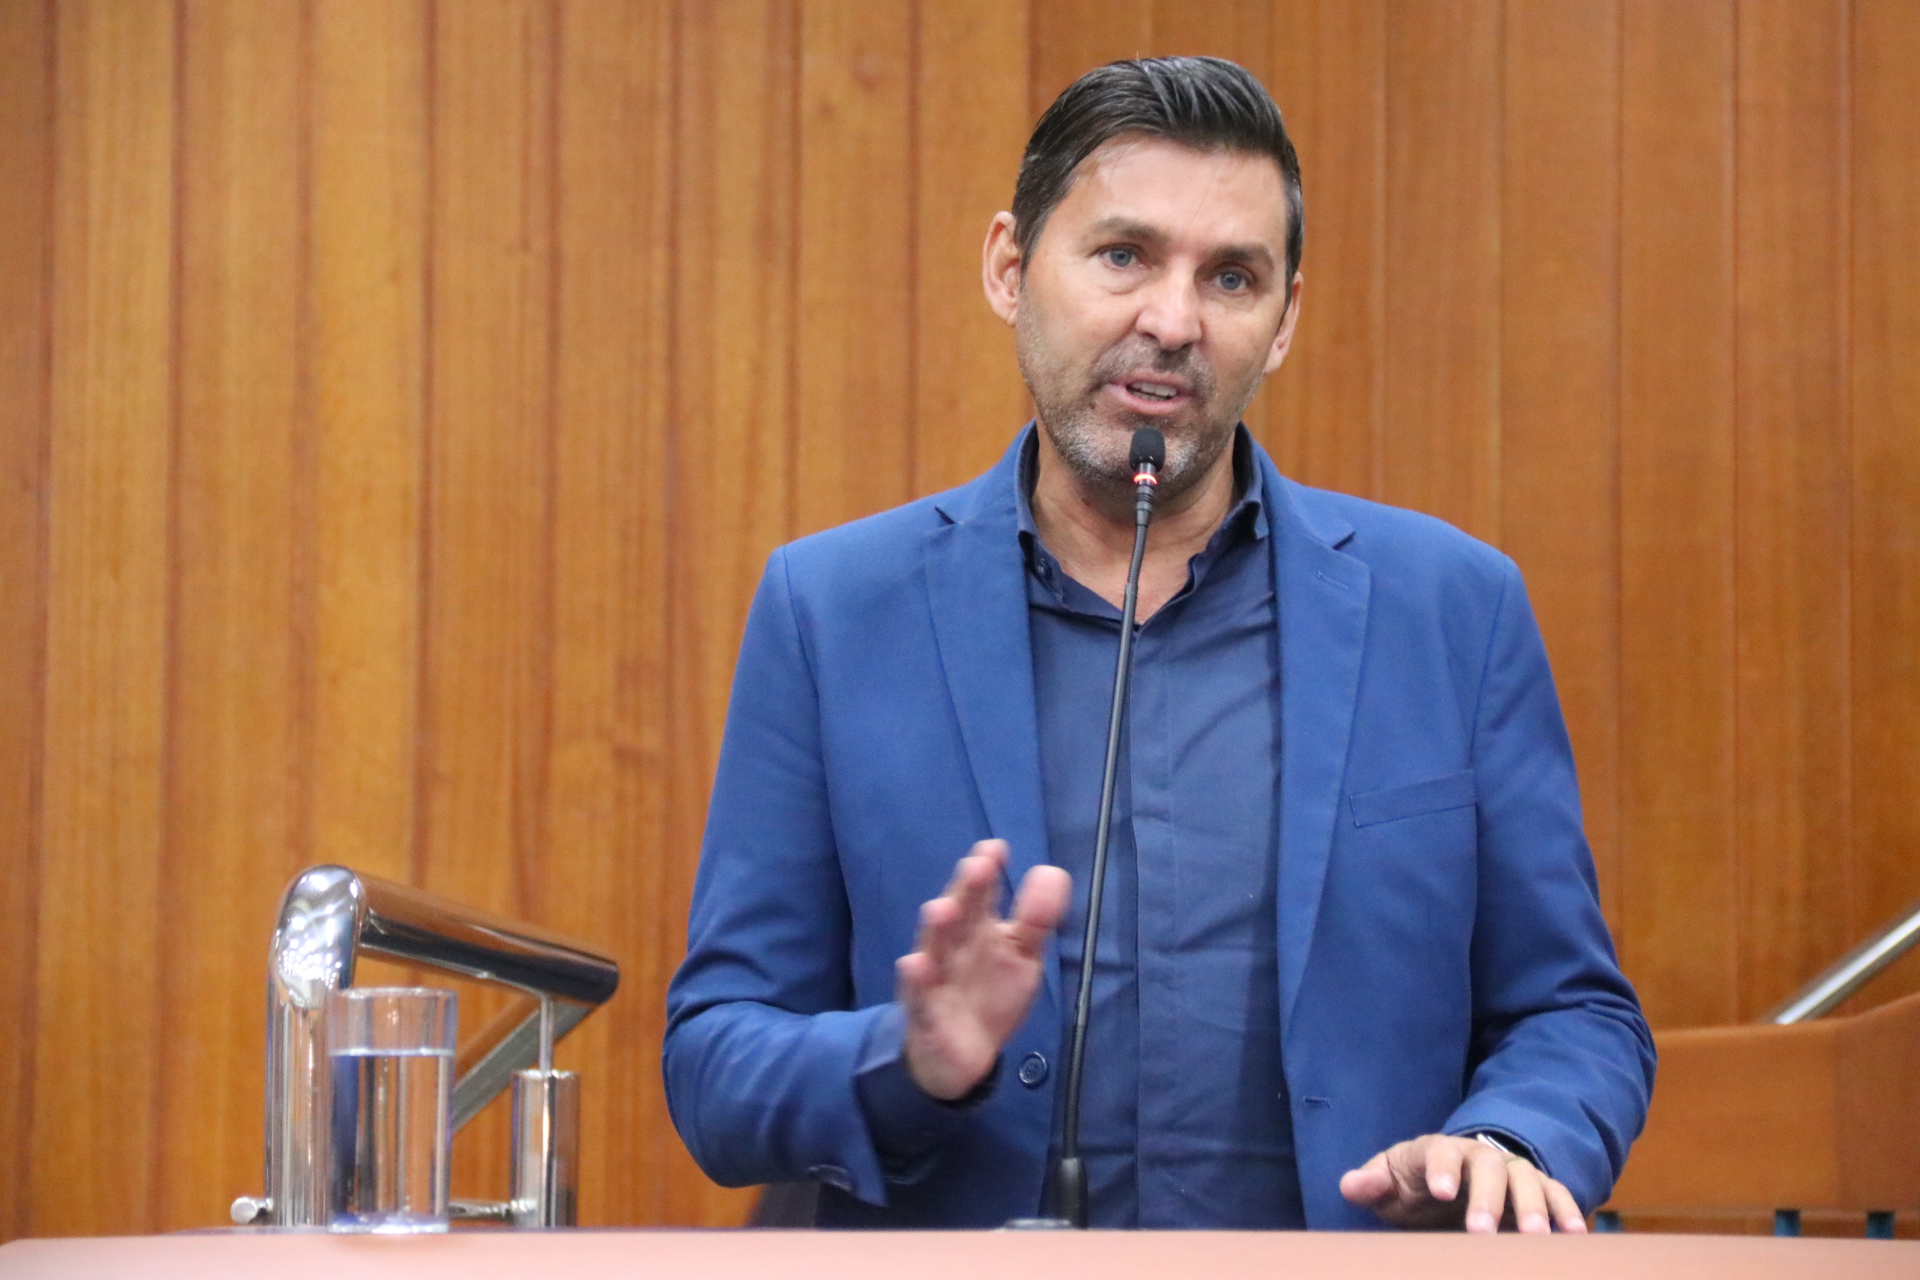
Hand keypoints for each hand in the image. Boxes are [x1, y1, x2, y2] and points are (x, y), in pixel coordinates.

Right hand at [896, 840, 1070, 1099]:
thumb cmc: (988, 992)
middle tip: (977, 865)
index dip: (987, 871)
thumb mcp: (1021, 955)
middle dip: (966, 891)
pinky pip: (919, 997)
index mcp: (976, 928)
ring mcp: (935, 979)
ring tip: (942, 909)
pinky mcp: (925, 1015)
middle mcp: (952, 946)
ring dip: (937, 930)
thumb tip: (1054, 872)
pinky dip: (917, 982)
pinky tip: (915, 965)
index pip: (981, 894)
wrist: (960, 1055)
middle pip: (958, 914)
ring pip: (933, 950)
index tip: (996, 848)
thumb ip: (1036, 918)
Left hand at [1339, 1133, 1587, 1233]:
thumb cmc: (1414, 1183)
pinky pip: (1557, 1195)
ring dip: (1533, 1208)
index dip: (1441, 1169)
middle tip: (1482, 1231)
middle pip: (1489, 1169)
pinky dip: (1567, 1212)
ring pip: (1527, 1182)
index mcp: (1439, 1150)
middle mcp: (1480, 1156)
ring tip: (1535, 1238)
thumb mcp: (1388, 1182)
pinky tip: (1576, 1236)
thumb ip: (1370, 1184)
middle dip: (1488, 1199)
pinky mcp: (1537, 1190)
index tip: (1440, 1192)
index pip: (1440, 1153)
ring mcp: (1511, 1171)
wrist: (1450, 1179)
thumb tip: (1350, 1186)